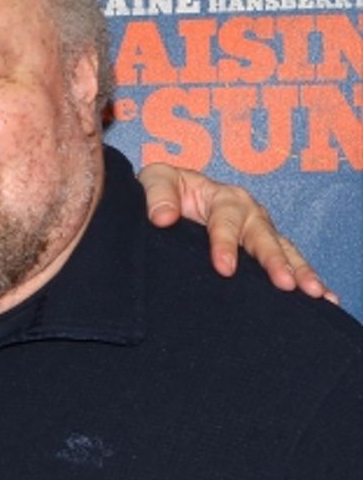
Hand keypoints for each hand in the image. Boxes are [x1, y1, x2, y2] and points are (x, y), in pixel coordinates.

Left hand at [138, 163, 337, 303]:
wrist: (168, 200)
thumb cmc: (164, 191)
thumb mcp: (156, 180)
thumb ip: (157, 194)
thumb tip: (163, 217)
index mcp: (222, 196)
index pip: (226, 220)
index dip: (225, 243)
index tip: (224, 268)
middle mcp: (248, 212)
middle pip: (263, 236)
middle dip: (275, 260)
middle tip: (285, 284)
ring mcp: (259, 231)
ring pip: (283, 250)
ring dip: (299, 271)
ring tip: (314, 293)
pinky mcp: (263, 248)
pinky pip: (289, 262)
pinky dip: (306, 278)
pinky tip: (323, 299)